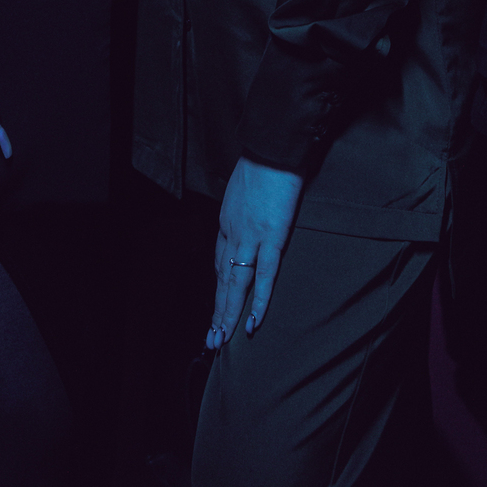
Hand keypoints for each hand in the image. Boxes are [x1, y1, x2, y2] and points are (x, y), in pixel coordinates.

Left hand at [207, 157, 303, 348]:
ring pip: (236, 284)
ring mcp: (251, 236)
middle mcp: (233, 232)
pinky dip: (259, 301)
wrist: (274, 146)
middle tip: (212, 339)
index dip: (220, 288)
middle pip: (222, 279)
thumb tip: (255, 211)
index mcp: (228, 220)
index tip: (219, 307)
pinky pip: (264, 275)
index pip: (221, 261)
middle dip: (218, 311)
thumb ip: (247, 205)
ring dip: (228, 314)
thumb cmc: (265, 160)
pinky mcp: (272, 237)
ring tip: (223, 340)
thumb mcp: (246, 185)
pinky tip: (252, 322)